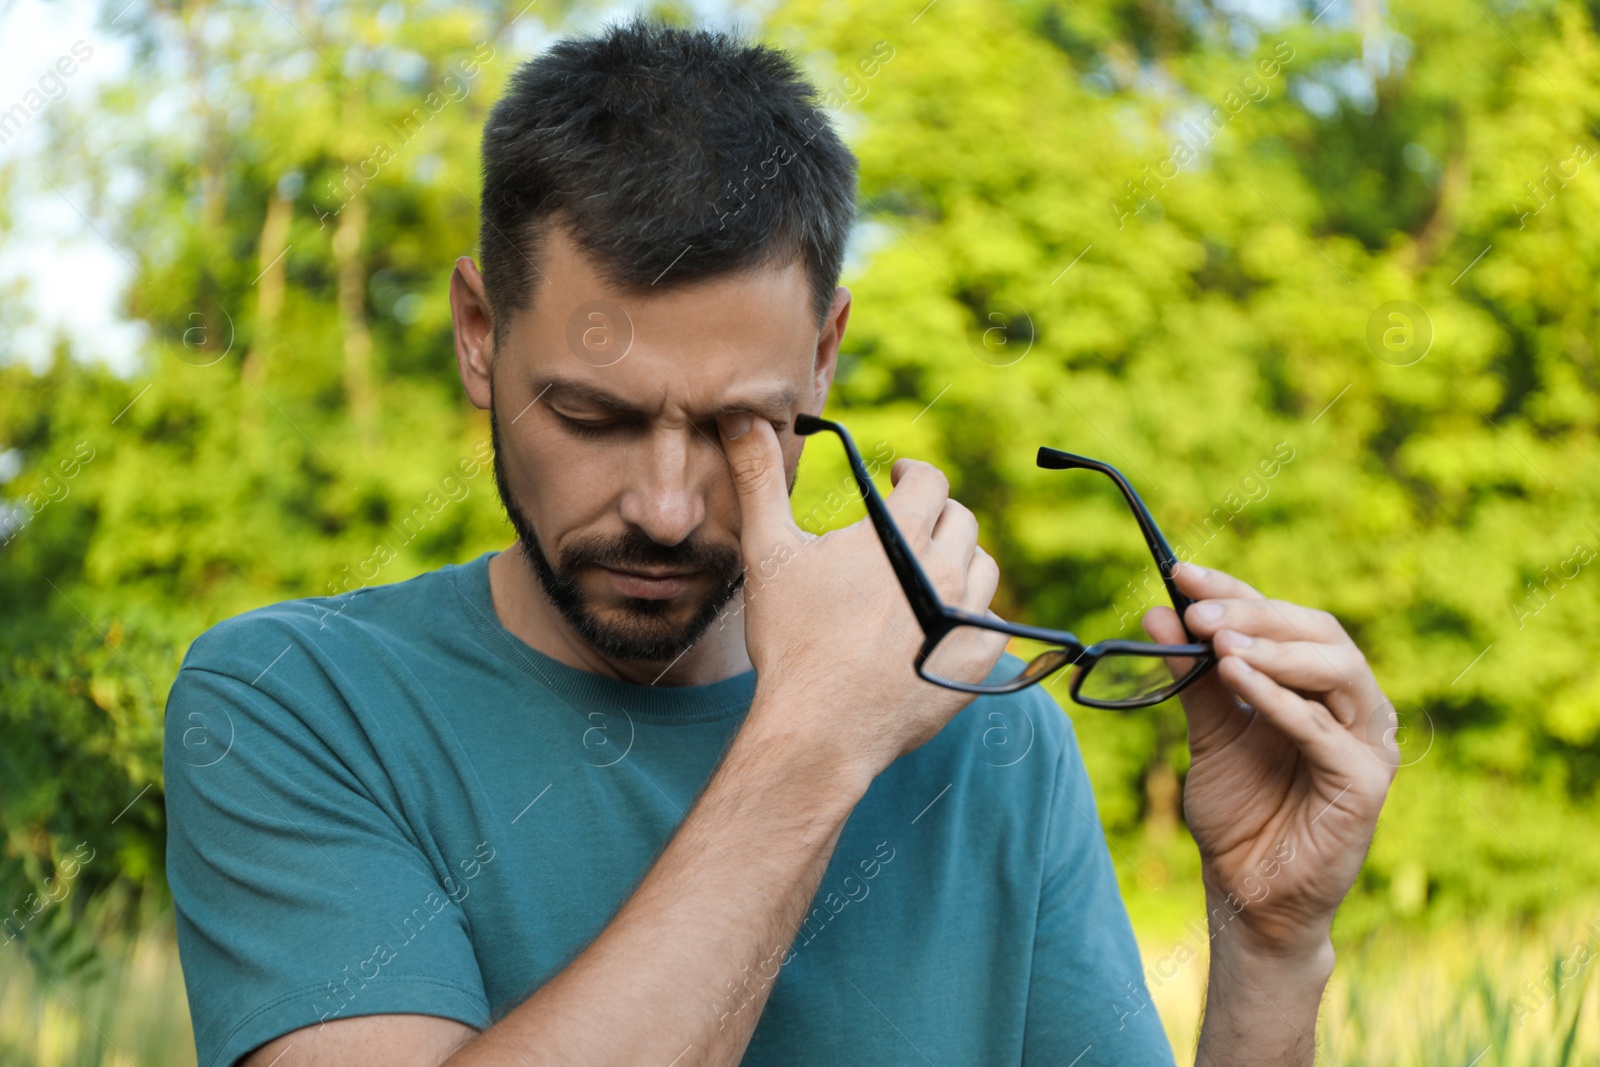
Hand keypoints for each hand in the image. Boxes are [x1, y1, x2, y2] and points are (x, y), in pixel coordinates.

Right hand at [715, 413, 1006, 776]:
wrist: (820, 726)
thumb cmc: (791, 638)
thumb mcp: (768, 551)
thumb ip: (758, 477)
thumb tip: (738, 415)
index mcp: (901, 533)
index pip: (929, 480)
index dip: (914, 473)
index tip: (899, 477)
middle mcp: (946, 568)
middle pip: (960, 520)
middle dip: (937, 515)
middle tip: (912, 525)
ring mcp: (966, 617)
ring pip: (982, 568)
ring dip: (960, 561)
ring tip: (931, 570)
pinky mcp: (976, 663)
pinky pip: (992, 624)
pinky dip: (975, 616)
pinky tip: (949, 622)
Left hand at [1140, 562, 1397, 960]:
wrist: (1248, 893)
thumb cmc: (1239, 814)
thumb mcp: (1209, 733)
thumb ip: (1191, 678)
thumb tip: (1158, 613)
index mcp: (1315, 686)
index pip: (1281, 619)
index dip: (1234, 591)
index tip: (1180, 573)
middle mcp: (1350, 706)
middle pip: (1317, 631)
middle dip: (1253, 614)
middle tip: (1196, 611)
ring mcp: (1366, 743)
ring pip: (1336, 668)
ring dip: (1272, 648)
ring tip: (1218, 642)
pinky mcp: (1365, 782)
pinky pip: (1323, 730)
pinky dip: (1279, 699)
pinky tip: (1236, 678)